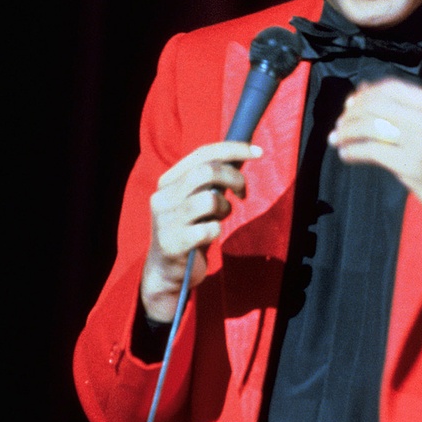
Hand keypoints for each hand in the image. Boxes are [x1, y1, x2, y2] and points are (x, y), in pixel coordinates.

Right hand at [140, 141, 261, 321]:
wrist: (165, 272)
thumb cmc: (188, 232)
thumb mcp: (194, 202)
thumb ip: (209, 183)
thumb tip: (240, 158)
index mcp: (168, 182)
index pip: (202, 153)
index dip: (233, 149)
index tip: (258, 151)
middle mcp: (163, 197)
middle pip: (207, 171)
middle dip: (235, 178)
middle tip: (243, 193)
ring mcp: (166, 220)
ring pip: (210, 199)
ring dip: (225, 207)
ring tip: (222, 217)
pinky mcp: (174, 242)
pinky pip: (210, 228)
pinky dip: (217, 230)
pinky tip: (210, 236)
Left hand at [328, 79, 421, 237]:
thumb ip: (402, 110)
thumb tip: (361, 91)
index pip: (390, 88)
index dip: (364, 95)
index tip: (349, 106)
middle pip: (376, 105)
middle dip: (351, 115)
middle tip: (339, 126)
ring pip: (370, 126)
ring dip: (347, 132)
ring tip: (337, 140)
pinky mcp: (412, 165)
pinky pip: (371, 151)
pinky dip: (353, 152)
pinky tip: (346, 155)